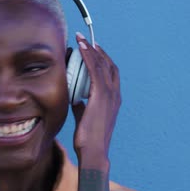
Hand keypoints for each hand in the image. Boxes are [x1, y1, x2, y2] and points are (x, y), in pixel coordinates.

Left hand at [71, 32, 120, 166]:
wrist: (94, 151)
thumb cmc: (89, 137)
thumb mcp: (85, 116)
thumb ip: (82, 105)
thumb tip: (75, 97)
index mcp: (113, 99)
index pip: (110, 73)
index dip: (102, 59)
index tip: (92, 49)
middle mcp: (115, 94)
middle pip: (108, 65)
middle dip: (96, 50)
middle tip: (85, 40)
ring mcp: (110, 94)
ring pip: (102, 65)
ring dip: (91, 49)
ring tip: (81, 39)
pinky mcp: (100, 96)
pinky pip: (95, 70)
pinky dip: (89, 57)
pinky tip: (82, 48)